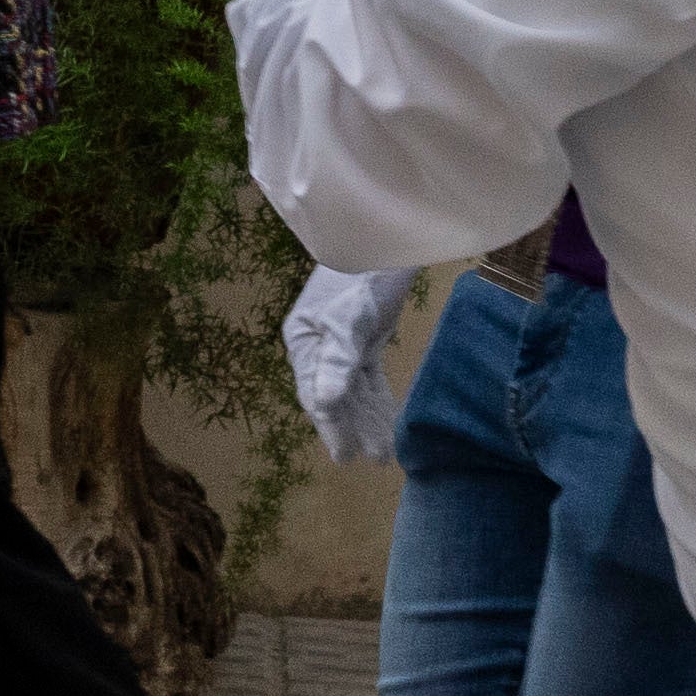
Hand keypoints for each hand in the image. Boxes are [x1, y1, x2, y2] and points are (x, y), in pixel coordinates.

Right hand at [287, 261, 422, 455]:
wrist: (385, 236)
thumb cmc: (360, 273)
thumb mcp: (349, 316)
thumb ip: (338, 360)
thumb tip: (327, 402)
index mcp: (305, 341)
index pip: (317, 393)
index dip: (332, 426)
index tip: (347, 456)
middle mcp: (319, 346)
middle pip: (337, 397)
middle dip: (356, 428)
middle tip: (377, 459)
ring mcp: (342, 342)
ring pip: (355, 390)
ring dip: (369, 418)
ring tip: (386, 451)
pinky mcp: (364, 337)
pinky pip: (369, 378)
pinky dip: (378, 399)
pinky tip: (390, 419)